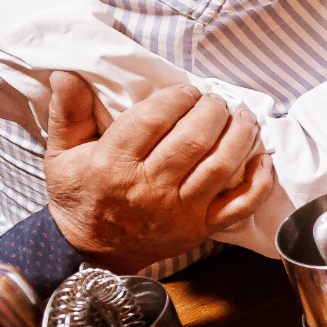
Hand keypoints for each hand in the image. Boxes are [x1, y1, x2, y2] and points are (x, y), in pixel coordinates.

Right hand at [43, 72, 273, 272]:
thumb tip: (67, 74)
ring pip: (220, 166)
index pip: (154, 119)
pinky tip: (263, 158)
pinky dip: (259, 182)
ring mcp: (180, 211)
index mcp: (114, 165)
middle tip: (215, 100)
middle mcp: (149, 188)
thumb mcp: (62, 154)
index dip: (176, 97)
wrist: (92, 252)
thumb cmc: (81, 196)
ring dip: (240, 135)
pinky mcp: (202, 228)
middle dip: (212, 110)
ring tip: (243, 117)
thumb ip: (68, 113)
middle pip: (194, 139)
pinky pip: (241, 205)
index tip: (185, 90)